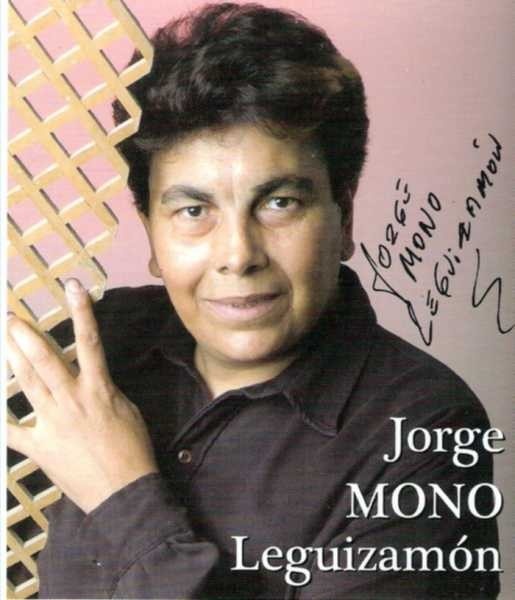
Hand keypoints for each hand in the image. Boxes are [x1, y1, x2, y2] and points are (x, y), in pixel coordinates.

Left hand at [7, 279, 157, 512]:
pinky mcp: (39, 446)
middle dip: (26, 335)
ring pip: (26, 382)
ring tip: (3, 338)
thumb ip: (105, 390)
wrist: (124, 492)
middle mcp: (72, 399)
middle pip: (45, 359)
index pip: (90, 341)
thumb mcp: (127, 411)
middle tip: (10, 318)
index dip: (81, 311)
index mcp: (99, 389)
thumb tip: (91, 378)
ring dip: (12, 357)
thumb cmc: (132, 449)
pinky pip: (9, 430)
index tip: (72, 287)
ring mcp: (52, 422)